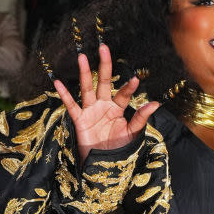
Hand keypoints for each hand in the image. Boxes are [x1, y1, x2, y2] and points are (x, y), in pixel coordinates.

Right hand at [53, 43, 158, 164]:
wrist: (104, 166)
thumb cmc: (119, 149)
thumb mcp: (132, 134)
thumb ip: (141, 118)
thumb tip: (155, 103)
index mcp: (118, 109)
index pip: (123, 94)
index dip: (128, 88)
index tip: (135, 80)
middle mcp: (104, 106)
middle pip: (103, 82)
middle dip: (104, 66)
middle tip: (104, 48)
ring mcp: (91, 111)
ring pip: (87, 88)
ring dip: (84, 73)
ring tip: (82, 57)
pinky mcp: (80, 120)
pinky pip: (71, 105)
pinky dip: (64, 95)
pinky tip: (58, 82)